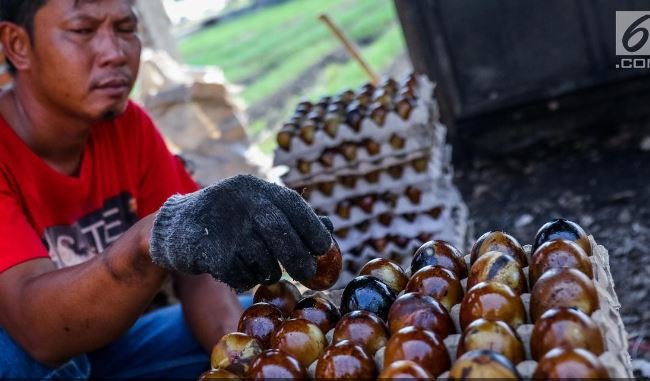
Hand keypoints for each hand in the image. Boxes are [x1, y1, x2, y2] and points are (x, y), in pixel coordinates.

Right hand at [149, 175, 333, 291]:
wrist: (173, 228)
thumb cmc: (225, 219)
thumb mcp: (256, 209)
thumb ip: (290, 217)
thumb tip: (329, 227)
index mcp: (254, 188)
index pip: (293, 205)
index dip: (313, 228)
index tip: (324, 247)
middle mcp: (240, 202)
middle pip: (281, 235)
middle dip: (299, 258)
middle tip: (307, 273)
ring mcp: (225, 227)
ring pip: (264, 261)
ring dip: (266, 270)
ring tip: (254, 263)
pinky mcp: (210, 252)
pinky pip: (242, 276)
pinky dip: (244, 279)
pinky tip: (233, 269)